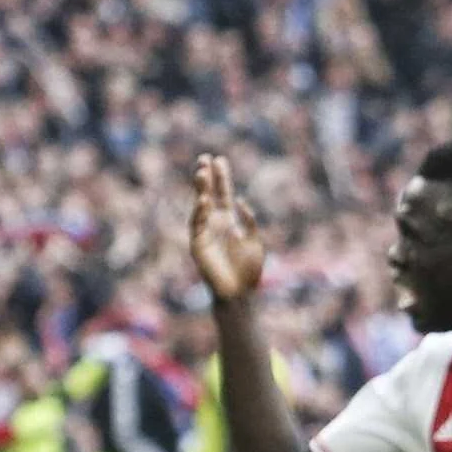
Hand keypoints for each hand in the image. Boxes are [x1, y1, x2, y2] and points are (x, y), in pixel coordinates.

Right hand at [190, 154, 265, 301]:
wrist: (239, 293)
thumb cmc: (248, 271)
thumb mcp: (255, 242)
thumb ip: (249, 222)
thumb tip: (242, 201)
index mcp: (229, 221)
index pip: (224, 194)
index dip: (222, 178)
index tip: (220, 159)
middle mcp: (215, 223)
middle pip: (208, 195)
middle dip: (206, 177)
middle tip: (204, 158)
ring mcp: (204, 232)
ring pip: (200, 206)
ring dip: (200, 189)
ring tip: (202, 172)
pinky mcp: (197, 244)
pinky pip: (196, 225)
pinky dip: (200, 212)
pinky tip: (204, 199)